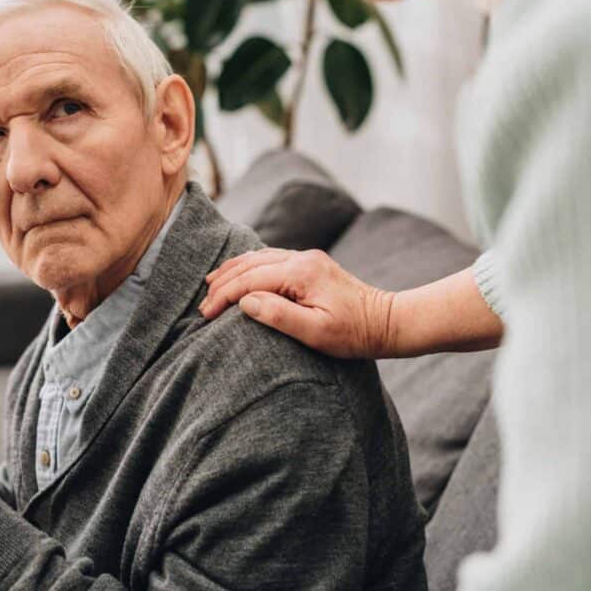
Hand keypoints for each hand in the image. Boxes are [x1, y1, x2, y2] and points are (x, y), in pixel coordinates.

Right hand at [199, 249, 395, 358]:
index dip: (224, 296)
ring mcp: (307, 259)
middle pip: (250, 264)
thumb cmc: (354, 333)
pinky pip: (271, 260)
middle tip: (203, 305)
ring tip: (211, 285)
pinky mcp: (311, 265)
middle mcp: (302, 259)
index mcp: (300, 273)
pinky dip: (249, 267)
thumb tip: (246, 302)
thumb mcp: (316, 332)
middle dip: (223, 283)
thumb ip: (278, 315)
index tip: (206, 314)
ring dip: (233, 271)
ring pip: (258, 257)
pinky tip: (240, 275)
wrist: (388, 322)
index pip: (250, 280)